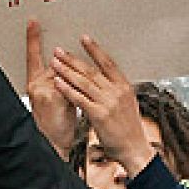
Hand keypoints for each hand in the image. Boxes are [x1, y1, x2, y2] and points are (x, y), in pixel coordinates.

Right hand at [25, 20, 78, 157]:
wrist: (55, 146)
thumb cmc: (58, 124)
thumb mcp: (57, 99)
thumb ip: (61, 82)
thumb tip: (72, 68)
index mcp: (36, 83)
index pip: (33, 56)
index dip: (33, 39)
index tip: (33, 22)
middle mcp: (37, 84)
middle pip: (55, 62)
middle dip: (67, 59)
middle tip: (73, 44)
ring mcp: (43, 91)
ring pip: (65, 73)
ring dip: (77, 78)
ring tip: (81, 83)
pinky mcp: (53, 98)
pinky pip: (70, 85)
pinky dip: (78, 89)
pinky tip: (78, 97)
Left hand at [50, 35, 155, 178]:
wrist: (134, 149)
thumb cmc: (129, 129)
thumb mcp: (127, 104)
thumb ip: (116, 91)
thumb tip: (106, 79)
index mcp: (124, 87)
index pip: (108, 63)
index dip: (95, 49)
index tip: (84, 38)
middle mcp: (117, 92)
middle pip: (92, 70)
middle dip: (73, 59)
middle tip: (59, 50)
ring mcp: (108, 103)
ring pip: (84, 82)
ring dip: (67, 71)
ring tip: (55, 62)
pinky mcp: (99, 115)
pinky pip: (80, 98)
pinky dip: (67, 89)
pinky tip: (58, 83)